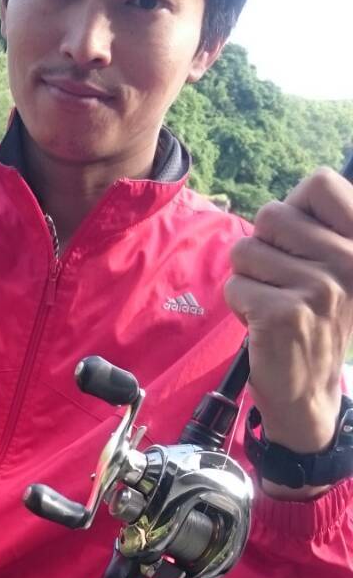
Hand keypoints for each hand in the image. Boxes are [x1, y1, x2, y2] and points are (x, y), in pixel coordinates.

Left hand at [225, 167, 352, 453]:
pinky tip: (263, 324)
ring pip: (245, 250)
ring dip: (249, 278)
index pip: (321, 183)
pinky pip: (235, 285)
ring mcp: (319, 287)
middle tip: (280, 281)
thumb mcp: (337, 270)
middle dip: (263, 248)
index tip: (297, 240)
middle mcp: (350, 261)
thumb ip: (318, 229)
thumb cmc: (315, 322)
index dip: (295, 206)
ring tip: (273, 303)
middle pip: (272, 214)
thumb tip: (286, 201)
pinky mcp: (284, 313)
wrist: (310, 394)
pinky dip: (239, 304)